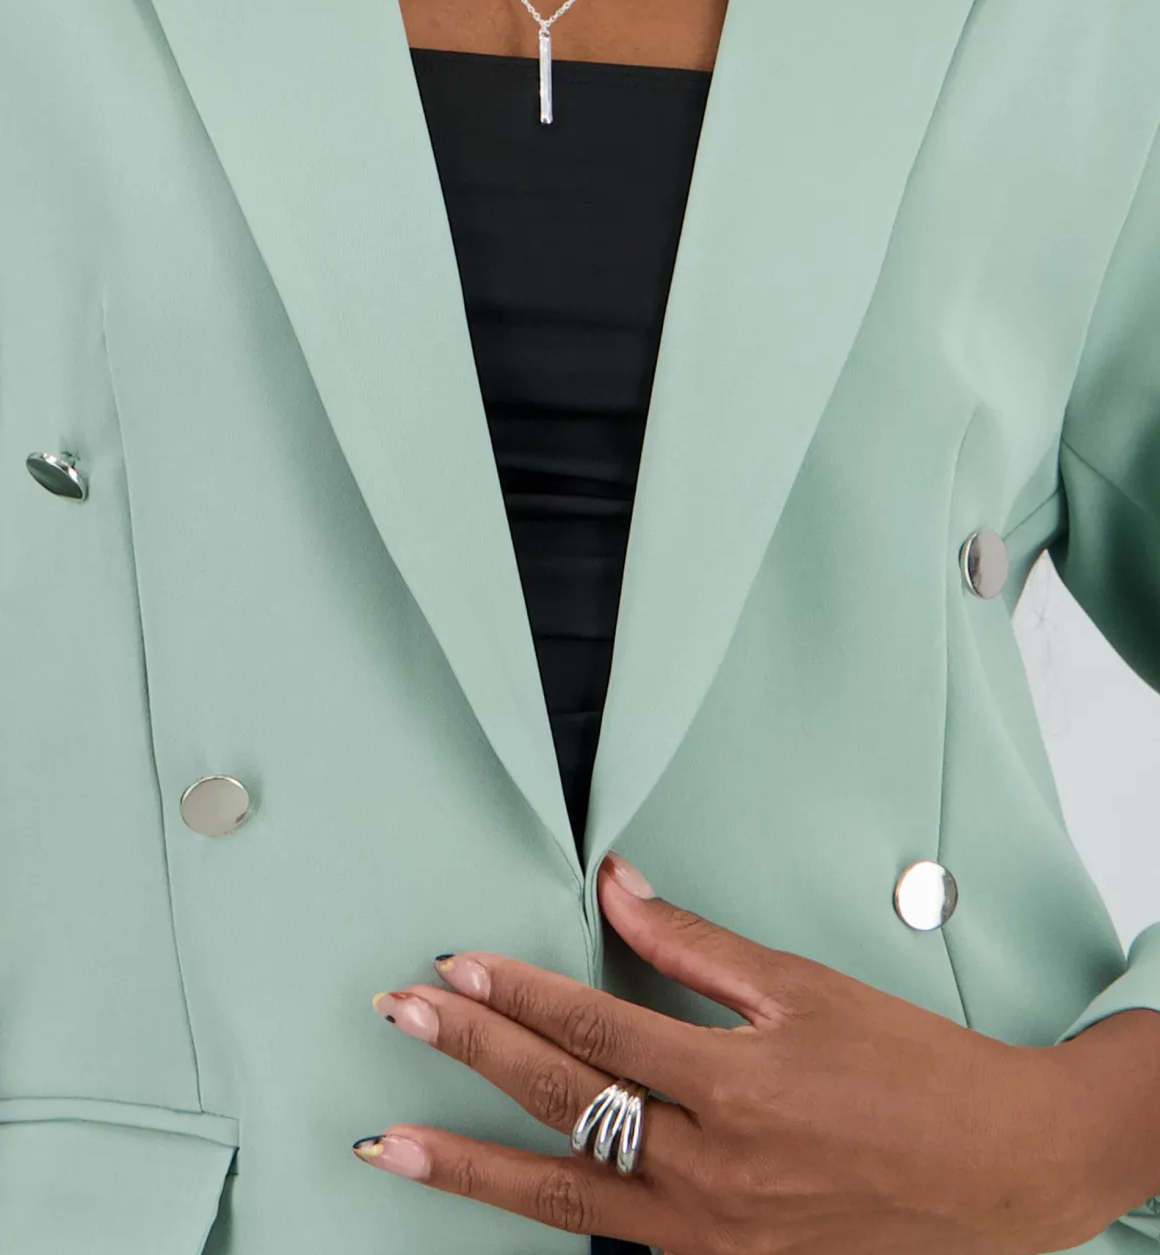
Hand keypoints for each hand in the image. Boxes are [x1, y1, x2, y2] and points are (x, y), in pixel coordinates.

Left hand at [351, 851, 1110, 1254]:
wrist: (997, 1174)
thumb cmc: (914, 1072)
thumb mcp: (806, 989)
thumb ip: (694, 943)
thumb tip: (619, 887)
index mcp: (733, 1086)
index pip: (594, 1030)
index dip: (516, 992)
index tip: (456, 965)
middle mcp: (709, 1170)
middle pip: (561, 1103)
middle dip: (470, 1055)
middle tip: (400, 1016)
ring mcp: (708, 1233)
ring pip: (563, 1197)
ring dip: (470, 1167)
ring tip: (393, 1145)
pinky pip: (615, 1238)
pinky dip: (548, 1216)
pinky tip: (502, 1194)